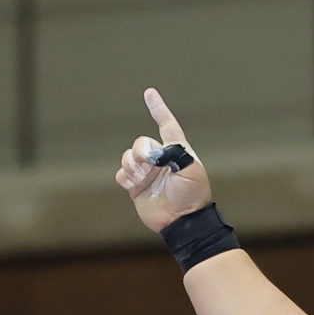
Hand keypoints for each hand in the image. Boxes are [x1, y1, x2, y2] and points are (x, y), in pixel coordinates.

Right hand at [115, 88, 212, 232]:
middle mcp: (159, 159)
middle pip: (140, 143)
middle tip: (149, 168)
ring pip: (127, 157)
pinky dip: (124, 178)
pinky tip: (134, 185)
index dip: (158, 109)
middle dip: (141, 153)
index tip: (149, 93)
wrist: (182, 221)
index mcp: (175, 151)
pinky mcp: (136, 186)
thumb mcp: (191, 170)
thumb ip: (174, 153)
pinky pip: (121, 174)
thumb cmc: (192, 195)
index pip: (166, 124)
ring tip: (143, 180)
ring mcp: (146, 172)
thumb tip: (153, 151)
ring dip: (132, 167)